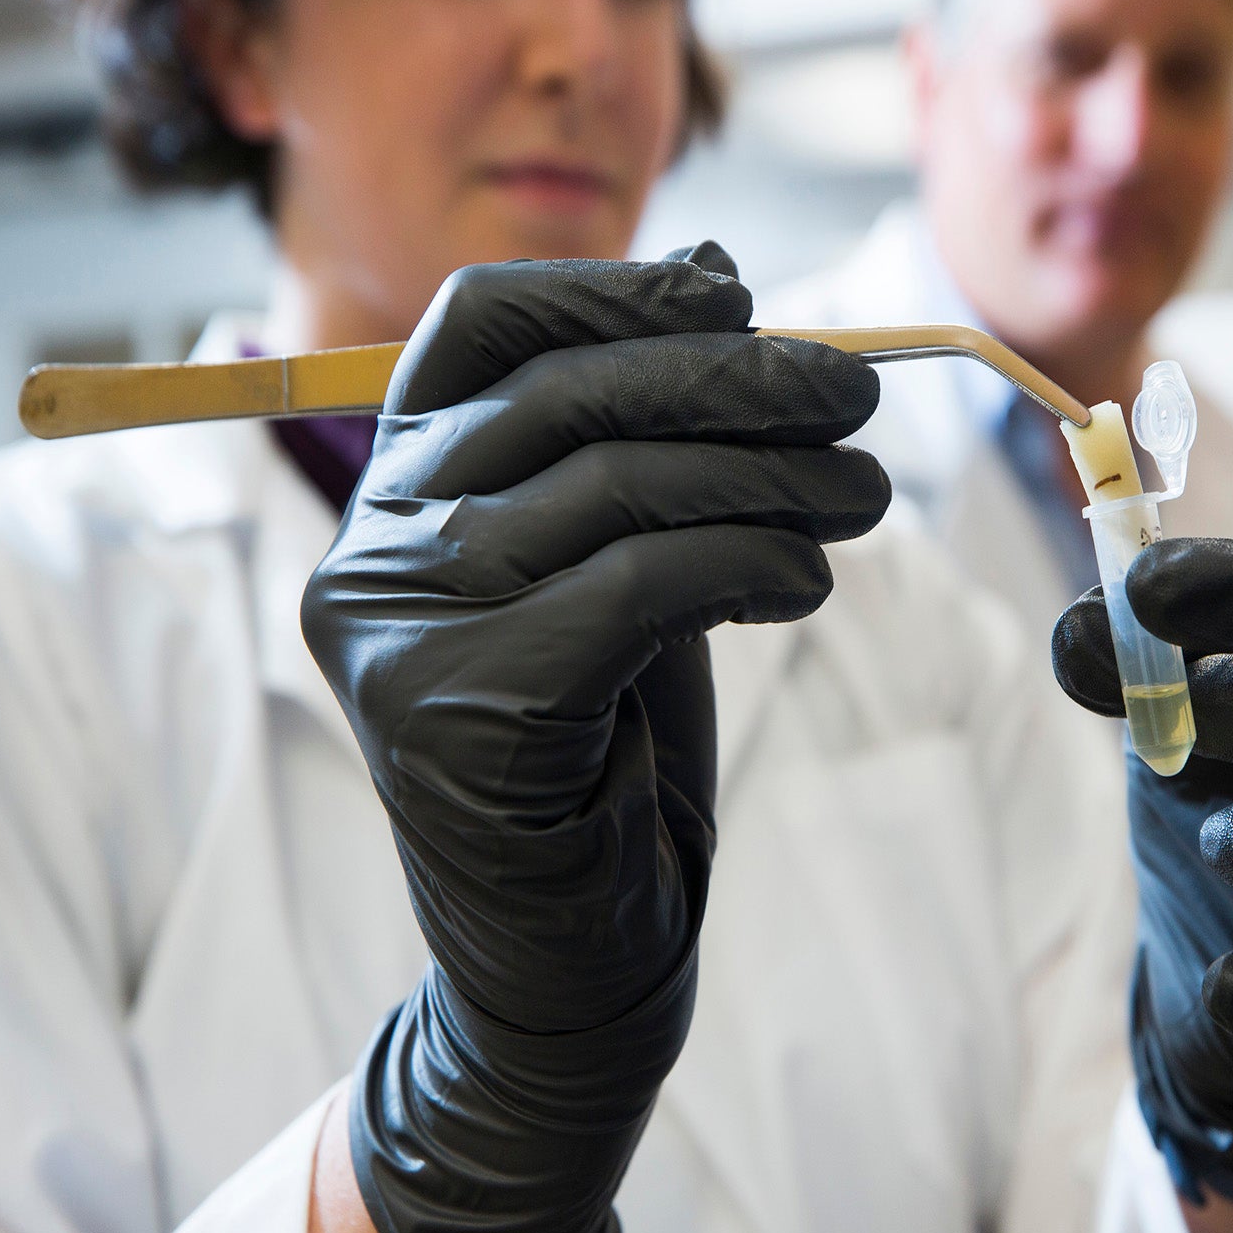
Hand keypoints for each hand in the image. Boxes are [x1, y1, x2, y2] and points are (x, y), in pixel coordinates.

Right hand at [301, 244, 888, 1232]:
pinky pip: (630, 587)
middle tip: (862, 397)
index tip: (747, 309)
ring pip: (609, 487)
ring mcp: (394, 631)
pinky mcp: (452, 711)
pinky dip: (744, 563)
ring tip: (864, 495)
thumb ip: (656, 436)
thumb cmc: (611, 753)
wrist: (571, 962)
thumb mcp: (636, 563)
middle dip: (734, 383)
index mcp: (396, 492)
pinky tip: (810, 582)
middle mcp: (368, 548)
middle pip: (562, 395)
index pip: (481, 323)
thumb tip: (721, 271)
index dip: (618, 292)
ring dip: (769, 476)